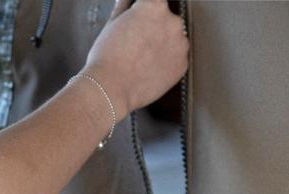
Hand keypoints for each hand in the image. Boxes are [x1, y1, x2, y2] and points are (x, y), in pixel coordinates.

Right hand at [82, 0, 188, 118]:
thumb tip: (126, 1)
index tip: (138, 22)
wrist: (109, 90)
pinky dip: (165, 65)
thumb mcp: (111, 26)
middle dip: (153, 31)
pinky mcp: (182, 65)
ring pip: (173, 41)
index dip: (143, 13)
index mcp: (154, 6)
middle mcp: (172, 21)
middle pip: (165, 21)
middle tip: (135, 46)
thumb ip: (124, 8)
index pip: (154, 2)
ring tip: (140, 61)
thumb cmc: (106, 60)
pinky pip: (175, 61)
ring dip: (161, 47)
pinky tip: (147, 71)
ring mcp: (180, 44)